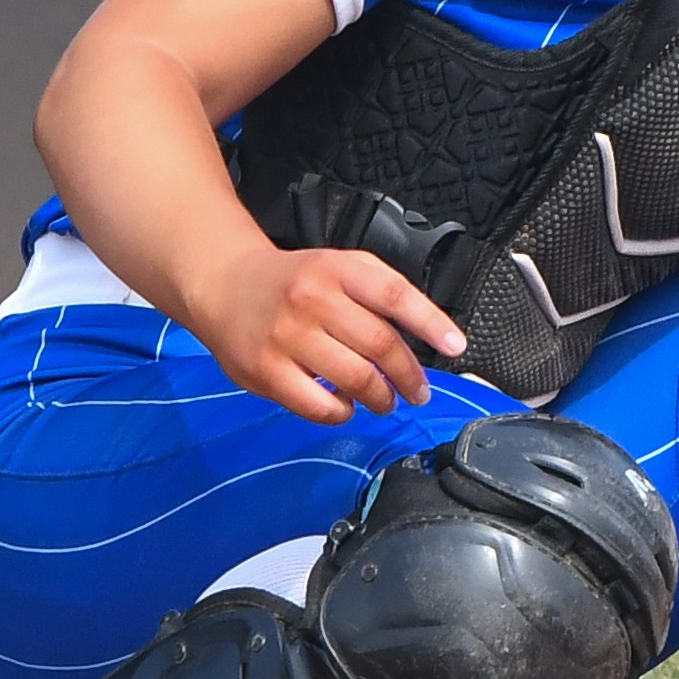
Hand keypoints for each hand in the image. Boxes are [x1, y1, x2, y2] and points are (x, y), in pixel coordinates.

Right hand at [186, 243, 468, 424]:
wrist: (223, 284)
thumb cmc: (294, 281)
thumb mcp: (339, 266)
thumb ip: (380, 292)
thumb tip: (428, 335)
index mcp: (338, 269)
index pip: (395, 295)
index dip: (431, 322)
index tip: (456, 345)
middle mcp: (313, 299)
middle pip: (380, 344)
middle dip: (409, 376)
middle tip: (419, 392)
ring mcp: (287, 336)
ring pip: (354, 378)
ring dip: (381, 398)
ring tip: (386, 401)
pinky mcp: (265, 371)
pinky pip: (318, 405)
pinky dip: (342, 412)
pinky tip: (347, 407)